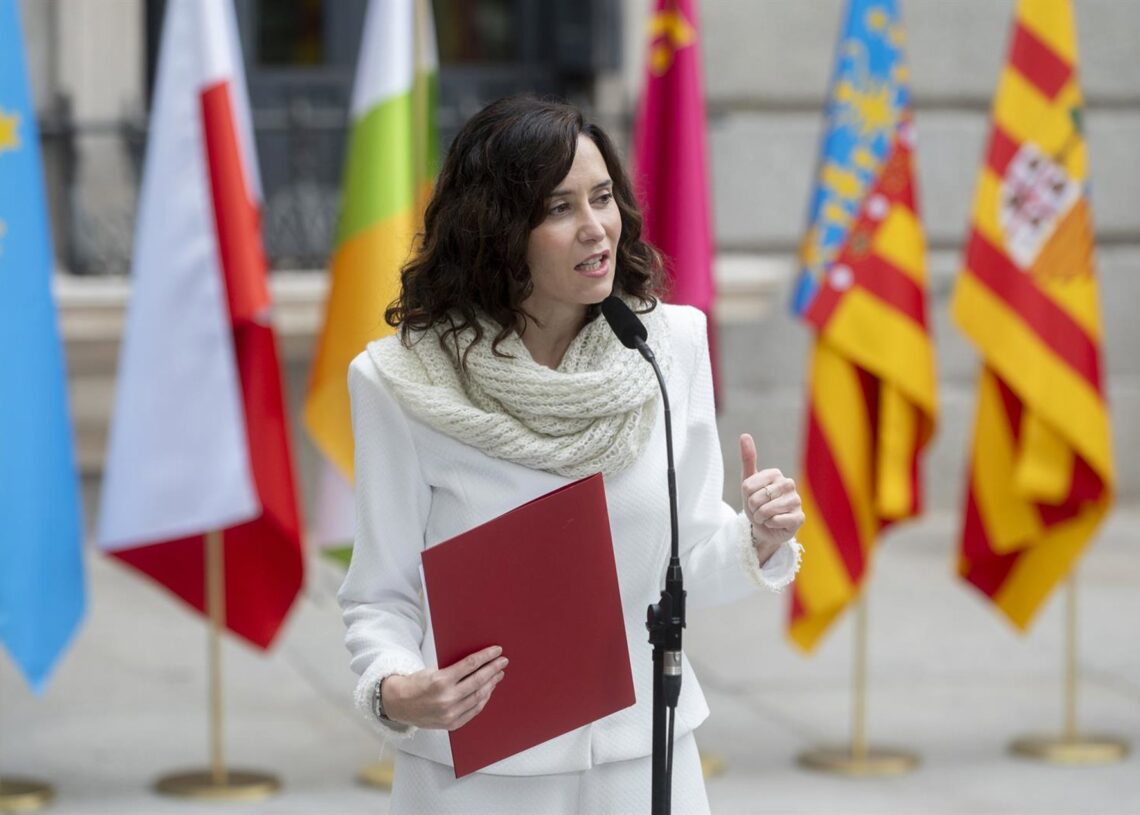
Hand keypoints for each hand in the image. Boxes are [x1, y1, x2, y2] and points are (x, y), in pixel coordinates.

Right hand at [381, 645, 507, 730]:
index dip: (486, 656)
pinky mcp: (451, 723)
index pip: (470, 665)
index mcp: (441, 681)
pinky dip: (483, 699)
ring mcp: (450, 713)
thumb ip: (454, 670)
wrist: (399, 705)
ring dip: (491, 684)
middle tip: (503, 661)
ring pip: (479, 696)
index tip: (497, 651)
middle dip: (493, 669)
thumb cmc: (416, 684)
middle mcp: (447, 698)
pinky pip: (474, 710)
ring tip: (498, 675)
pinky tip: (488, 691)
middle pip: (478, 681)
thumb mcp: (433, 671)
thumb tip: (477, 663)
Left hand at [740, 433, 804, 565]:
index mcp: (776, 474)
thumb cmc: (757, 503)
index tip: (752, 498)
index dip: (746, 497)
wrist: (766, 528)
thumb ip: (748, 459)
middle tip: (759, 510)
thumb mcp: (748, 483)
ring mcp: (796, 500)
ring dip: (761, 518)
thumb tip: (744, 435)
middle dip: (753, 509)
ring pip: (767, 510)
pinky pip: (777, 520)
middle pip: (757, 499)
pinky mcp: (800, 517)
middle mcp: (789, 484)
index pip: (748, 486)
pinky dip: (771, 525)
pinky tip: (776, 523)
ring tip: (766, 517)